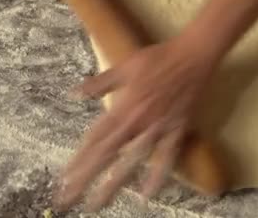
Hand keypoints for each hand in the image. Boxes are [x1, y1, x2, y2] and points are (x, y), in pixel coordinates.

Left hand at [53, 36, 214, 211]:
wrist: (193, 55)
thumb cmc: (158, 58)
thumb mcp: (124, 66)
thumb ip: (100, 83)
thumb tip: (75, 93)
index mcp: (123, 105)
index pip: (95, 138)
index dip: (78, 159)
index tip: (64, 178)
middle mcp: (137, 121)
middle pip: (106, 155)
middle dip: (86, 179)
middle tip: (69, 199)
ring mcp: (158, 127)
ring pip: (132, 161)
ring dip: (114, 184)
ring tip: (98, 204)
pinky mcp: (177, 129)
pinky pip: (167, 157)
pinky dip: (158, 175)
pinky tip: (148, 194)